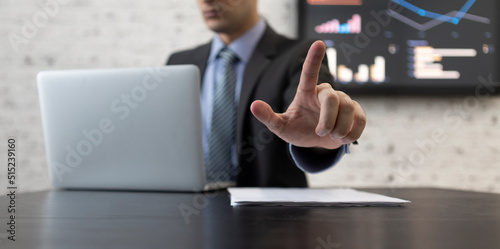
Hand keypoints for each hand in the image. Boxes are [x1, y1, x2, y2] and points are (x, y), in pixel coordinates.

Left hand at [250, 40, 365, 149]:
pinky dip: (351, 134)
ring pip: (349, 110)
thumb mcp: (281, 126)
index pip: (309, 73)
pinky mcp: (357, 111)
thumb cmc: (297, 130)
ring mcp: (344, 100)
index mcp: (306, 92)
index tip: (318, 43)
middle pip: (333, 98)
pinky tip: (343, 137)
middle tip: (320, 133)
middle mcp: (326, 92)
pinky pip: (360, 120)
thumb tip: (253, 105)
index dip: (314, 58)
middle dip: (328, 120)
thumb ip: (268, 116)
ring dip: (339, 129)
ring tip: (332, 136)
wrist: (318, 142)